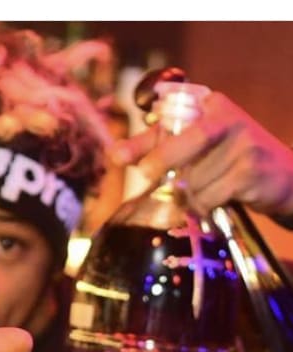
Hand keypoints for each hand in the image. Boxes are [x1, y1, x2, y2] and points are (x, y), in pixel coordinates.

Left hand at [110, 92, 292, 218]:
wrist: (283, 177)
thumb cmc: (230, 162)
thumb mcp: (198, 148)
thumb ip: (159, 148)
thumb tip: (115, 154)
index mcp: (210, 106)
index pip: (170, 119)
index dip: (143, 140)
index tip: (117, 157)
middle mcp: (228, 118)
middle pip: (187, 141)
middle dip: (162, 161)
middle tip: (144, 178)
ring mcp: (242, 143)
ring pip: (196, 177)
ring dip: (185, 197)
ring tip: (188, 202)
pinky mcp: (250, 170)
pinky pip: (210, 195)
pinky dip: (201, 206)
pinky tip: (206, 208)